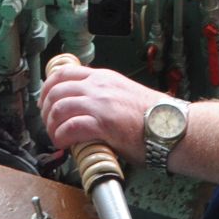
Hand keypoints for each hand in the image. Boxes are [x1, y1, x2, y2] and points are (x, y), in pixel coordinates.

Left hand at [39, 63, 161, 161]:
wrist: (172, 127)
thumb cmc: (155, 117)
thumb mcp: (124, 93)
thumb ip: (104, 97)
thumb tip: (87, 111)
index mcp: (103, 77)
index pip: (64, 73)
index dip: (48, 88)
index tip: (46, 102)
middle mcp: (99, 86)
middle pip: (55, 90)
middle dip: (46, 109)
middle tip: (49, 124)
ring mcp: (100, 104)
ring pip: (59, 108)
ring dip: (52, 125)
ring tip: (57, 137)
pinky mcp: (103, 124)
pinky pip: (69, 128)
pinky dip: (61, 137)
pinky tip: (64, 144)